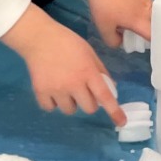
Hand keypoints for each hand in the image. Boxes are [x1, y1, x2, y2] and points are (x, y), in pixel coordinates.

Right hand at [0, 10, 125, 123]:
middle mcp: (73, 84)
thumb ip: (100, 71)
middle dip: (89, 102)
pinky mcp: (41, 92)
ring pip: (70, 110)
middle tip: (83, 91)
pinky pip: (50, 108)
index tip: (121, 122)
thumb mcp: (89, 53)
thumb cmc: (68, 43)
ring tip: (65, 88)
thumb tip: (111, 88)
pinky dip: (53, 103)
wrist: (39, 38)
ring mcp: (56, 89)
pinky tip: (52, 90)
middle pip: (89, 108)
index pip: (104, 96)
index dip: (114, 111)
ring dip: (71, 103)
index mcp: (88, 72)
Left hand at [80, 0, 152, 48]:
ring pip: (154, 16)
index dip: (154, 43)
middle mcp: (148, 11)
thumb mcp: (103, 28)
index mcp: (140, 21)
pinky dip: (145, 13)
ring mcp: (148, 0)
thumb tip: (123, 41)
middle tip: (139, 36)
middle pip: (157, 26)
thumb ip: (114, 41)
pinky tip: (131, 11)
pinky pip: (150, 7)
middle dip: (152, 33)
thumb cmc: (104, 4)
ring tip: (133, 23)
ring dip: (148, 22)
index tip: (147, 46)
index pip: (154, 36)